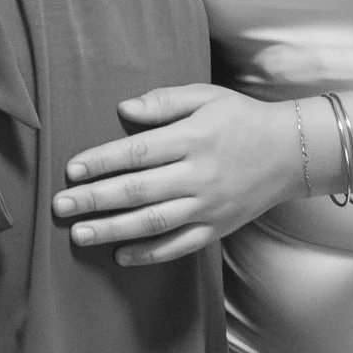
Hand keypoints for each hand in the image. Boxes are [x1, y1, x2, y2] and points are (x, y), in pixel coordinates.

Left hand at [53, 84, 301, 265]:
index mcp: (192, 139)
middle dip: (95, 199)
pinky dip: (150, 254)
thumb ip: (164, 101)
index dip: (102, 162)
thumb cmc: (241, 118)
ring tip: (80, 234)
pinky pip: (180, 246)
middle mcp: (199, 175)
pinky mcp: (218, 229)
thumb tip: (124, 109)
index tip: (71, 170)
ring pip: (154, 222)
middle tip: (60, 206)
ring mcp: (209, 206)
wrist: (292, 152)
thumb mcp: (206, 96)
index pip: (137, 152)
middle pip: (139, 190)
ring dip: (114, 230)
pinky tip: (120, 256)